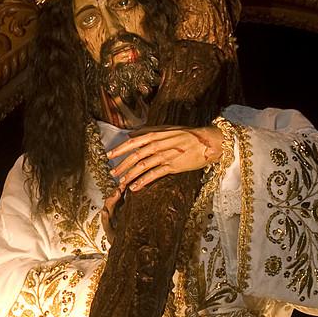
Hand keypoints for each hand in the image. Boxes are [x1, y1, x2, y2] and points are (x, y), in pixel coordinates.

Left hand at [105, 126, 223, 193]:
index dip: (119, 149)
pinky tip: (135, 187)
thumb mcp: (167, 129)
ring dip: (129, 175)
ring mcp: (165, 155)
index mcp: (156, 134)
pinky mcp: (173, 166)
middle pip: (135, 155)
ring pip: (142, 166)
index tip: (109, 156)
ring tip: (121, 182)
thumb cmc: (187, 134)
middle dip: (121, 165)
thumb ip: (149, 131)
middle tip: (112, 173)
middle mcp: (159, 144)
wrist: (208, 142)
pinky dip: (143, 181)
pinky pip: (154, 175)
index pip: (133, 141)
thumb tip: (131, 134)